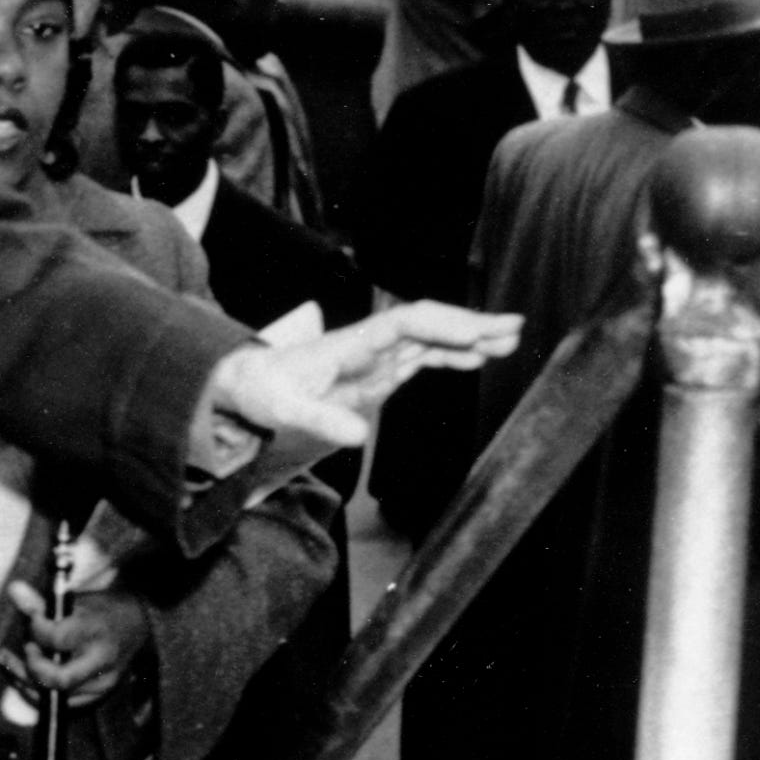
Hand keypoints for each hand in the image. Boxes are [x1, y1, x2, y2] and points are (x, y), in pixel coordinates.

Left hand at [0, 583, 151, 706]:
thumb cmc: (99, 610)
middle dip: (30, 667)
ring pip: (54, 696)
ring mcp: (102, 683)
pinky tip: (21, 674)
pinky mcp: (97, 696)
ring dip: (24, 680)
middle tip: (24, 648)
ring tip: (8, 659)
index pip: (59, 638)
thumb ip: (41, 601)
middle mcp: (102, 661)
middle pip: (59, 678)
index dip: (36, 631)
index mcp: (96, 630)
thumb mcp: (74, 600)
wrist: (135, 625)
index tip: (31, 621)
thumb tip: (13, 589)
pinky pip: (58, 704)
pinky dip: (34, 691)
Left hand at [201, 303, 521, 465]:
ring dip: (468, 338)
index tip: (473, 335)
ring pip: (430, 339)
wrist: (245, 388)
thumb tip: (358, 436)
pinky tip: (475, 361)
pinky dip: (449, 356)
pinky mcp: (377, 373)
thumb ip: (318, 420)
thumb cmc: (261, 391)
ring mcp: (376, 357)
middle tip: (513, 327)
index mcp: (352, 343)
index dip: (441, 326)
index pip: (405, 323)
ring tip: (509, 341)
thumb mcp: (282, 409)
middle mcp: (370, 344)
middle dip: (469, 324)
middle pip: (427, 325)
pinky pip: (420, 358)